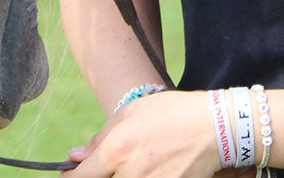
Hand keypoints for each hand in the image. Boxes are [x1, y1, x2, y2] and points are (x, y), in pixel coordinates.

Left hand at [67, 90, 223, 177]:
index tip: (70, 174)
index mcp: (117, 150)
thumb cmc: (171, 113)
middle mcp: (130, 174)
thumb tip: (73, 157)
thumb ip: (100, 138)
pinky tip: (156, 167)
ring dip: (126, 175)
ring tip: (143, 160)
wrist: (214, 128)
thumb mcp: (131, 112)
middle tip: (118, 160)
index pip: (81, 177)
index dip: (71, 177)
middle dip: (104, 174)